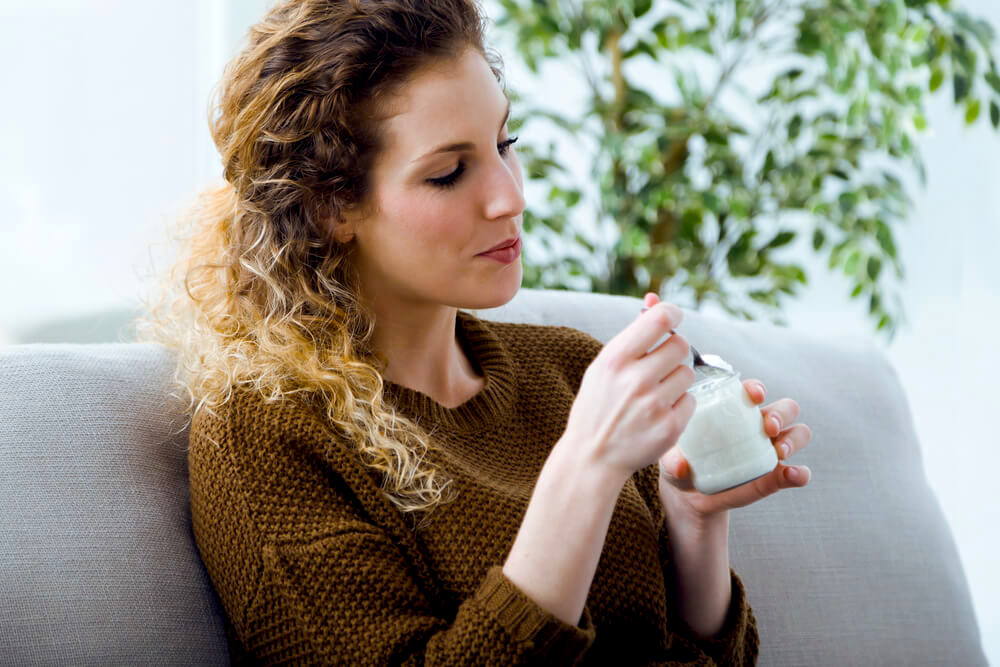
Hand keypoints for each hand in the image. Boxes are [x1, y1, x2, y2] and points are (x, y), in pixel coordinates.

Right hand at [562, 297, 696, 483]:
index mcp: (614, 359)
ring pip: (688, 373)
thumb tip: (654, 299)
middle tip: (660, 363)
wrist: (592, 457)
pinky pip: (691, 400)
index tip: (672, 319)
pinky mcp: (670, 427)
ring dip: (677, 379)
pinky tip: (658, 413)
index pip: (660, 319)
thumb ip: (632, 334)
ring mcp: (654, 405)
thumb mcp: (604, 367)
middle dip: (674, 351)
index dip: (672, 313)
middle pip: (680, 345)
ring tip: (656, 392)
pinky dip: (679, 404)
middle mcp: (635, 380)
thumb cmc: (598, 405)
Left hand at [640, 293, 812, 520]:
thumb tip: (680, 465)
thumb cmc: (679, 463)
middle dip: (780, 413)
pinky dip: (799, 473)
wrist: (687, 496)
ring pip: (797, 433)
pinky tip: (793, 475)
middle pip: (784, 408)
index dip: (756, 388)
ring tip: (779, 450)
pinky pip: (796, 472)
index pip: (752, 391)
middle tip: (766, 426)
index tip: (752, 394)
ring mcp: (769, 449)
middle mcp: (756, 425)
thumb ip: (673, 459)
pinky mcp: (775, 476)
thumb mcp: (671, 459)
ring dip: (793, 438)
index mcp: (732, 410)